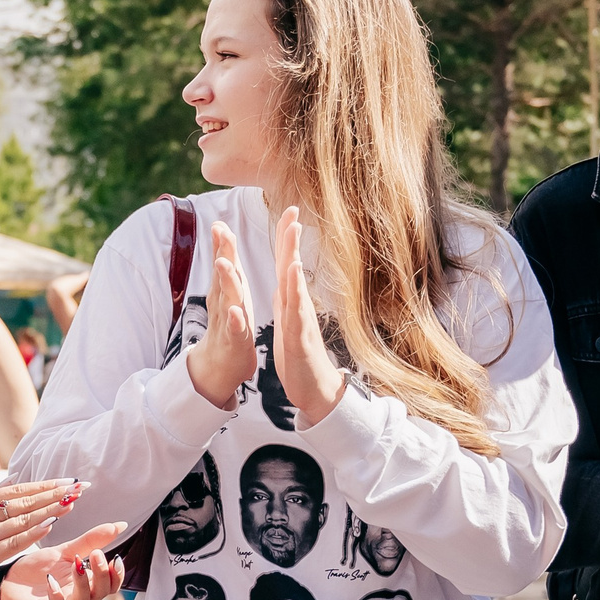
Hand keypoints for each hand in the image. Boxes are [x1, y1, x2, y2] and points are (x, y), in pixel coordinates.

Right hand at [0, 479, 83, 584]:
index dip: (44, 484)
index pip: (18, 489)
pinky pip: (16, 541)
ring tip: (71, 503)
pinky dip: (34, 533)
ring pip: (25, 519)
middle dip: (55, 493)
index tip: (66, 480)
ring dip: (51, 510)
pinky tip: (51, 525)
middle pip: (26, 501)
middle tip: (78, 487)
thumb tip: (13, 481)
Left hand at [0, 523, 129, 599]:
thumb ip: (91, 541)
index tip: (116, 557)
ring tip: (75, 564)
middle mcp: (80, 597)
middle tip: (95, 554)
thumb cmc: (40, 569)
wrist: (9, 583)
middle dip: (102, 574)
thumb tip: (120, 525)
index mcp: (88, 583)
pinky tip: (51, 579)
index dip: (117, 573)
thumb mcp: (66, 551)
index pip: (112, 583)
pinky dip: (56, 595)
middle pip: (101, 592)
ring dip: (82, 582)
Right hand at [186, 221, 256, 409]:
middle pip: (223, 274)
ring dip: (226, 282)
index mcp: (228, 289)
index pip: (224, 262)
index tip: (220, 222)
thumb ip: (225, 262)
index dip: (222, 243)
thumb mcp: (229, 289)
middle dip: (223, 253)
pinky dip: (236, 321)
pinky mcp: (235, 341)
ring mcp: (228, 321)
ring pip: (227, 299)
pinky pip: (235, 330)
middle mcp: (224, 302)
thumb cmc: (232, 322)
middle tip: (223, 233)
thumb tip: (221, 232)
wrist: (222, 364)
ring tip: (224, 264)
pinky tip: (237, 313)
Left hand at [271, 207, 345, 425]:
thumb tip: (286, 275)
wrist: (315, 391)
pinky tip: (293, 274)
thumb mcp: (290, 321)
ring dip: (292, 257)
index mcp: (291, 301)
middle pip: (292, 266)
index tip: (287, 209)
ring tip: (293, 231)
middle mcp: (298, 305)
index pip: (286, 264)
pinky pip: (296, 312)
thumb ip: (288, 297)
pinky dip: (295, 292)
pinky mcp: (300, 338)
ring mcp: (301, 320)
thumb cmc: (301, 356)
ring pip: (295, 284)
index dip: (285, 238)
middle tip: (291, 208)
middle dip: (290, 237)